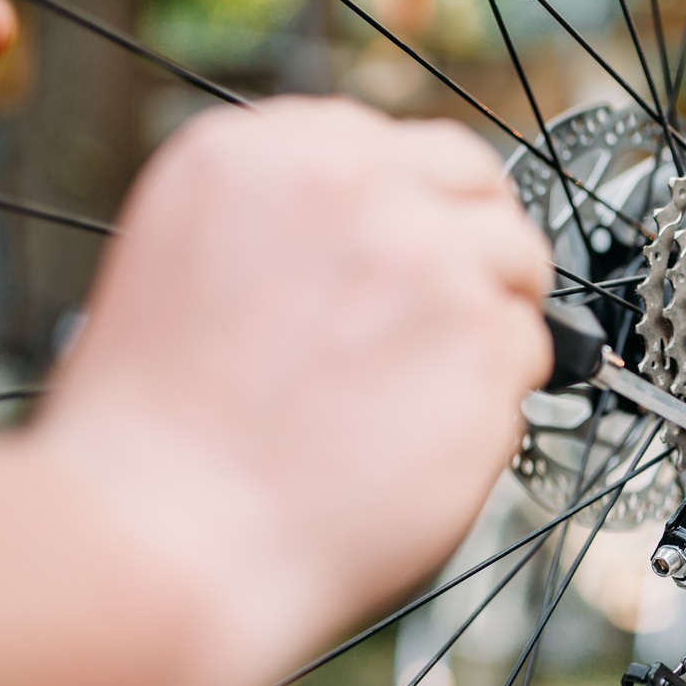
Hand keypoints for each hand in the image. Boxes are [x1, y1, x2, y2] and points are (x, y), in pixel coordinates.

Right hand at [34, 98, 553, 680]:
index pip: (393, 143)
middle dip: (472, 248)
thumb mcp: (186, 264)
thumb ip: (287, 225)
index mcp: (262, 152)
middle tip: (440, 324)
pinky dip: (493, 402)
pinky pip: (528, 354)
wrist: (167, 542)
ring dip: (488, 327)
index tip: (408, 253)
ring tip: (418, 397)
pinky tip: (420, 442)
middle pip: (476, 184)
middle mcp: (352, 184)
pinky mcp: (485, 341)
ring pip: (517, 267)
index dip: (414, 206)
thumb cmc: (156, 440)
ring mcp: (428, 259)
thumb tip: (374, 232)